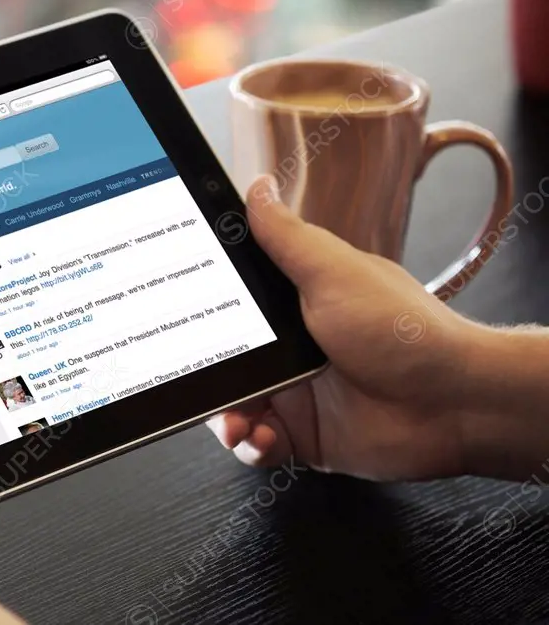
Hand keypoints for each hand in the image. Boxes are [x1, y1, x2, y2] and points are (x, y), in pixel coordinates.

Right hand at [208, 176, 481, 480]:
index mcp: (293, 303)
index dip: (200, 310)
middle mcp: (289, 347)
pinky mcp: (304, 436)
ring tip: (238, 420)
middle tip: (199, 377)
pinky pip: (257, 444)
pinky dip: (251, 445)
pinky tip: (262, 438)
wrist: (454, 403)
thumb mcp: (332, 273)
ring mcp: (295, 393)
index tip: (178, 314)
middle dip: (205, 372)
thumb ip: (285, 236)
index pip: (230, 302)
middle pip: (222, 358)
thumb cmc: (405, 331)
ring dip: (225, 416)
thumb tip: (257, 187)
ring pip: (232, 405)